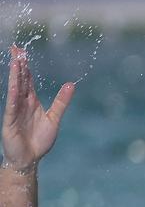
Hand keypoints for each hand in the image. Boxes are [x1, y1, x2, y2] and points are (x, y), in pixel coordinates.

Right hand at [1, 45, 74, 172]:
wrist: (30, 158)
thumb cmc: (40, 140)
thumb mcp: (54, 118)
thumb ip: (61, 101)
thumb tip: (71, 84)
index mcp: (32, 102)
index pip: (28, 80)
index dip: (25, 66)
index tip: (22, 52)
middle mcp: (22, 103)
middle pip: (20, 80)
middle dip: (19, 64)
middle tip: (17, 48)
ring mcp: (15, 110)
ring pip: (16, 89)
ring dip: (16, 75)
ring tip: (16, 60)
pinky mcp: (11, 120)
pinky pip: (13, 105)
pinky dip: (14, 94)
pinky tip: (15, 84)